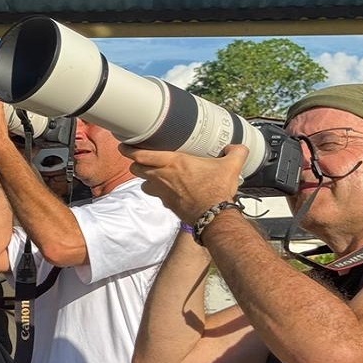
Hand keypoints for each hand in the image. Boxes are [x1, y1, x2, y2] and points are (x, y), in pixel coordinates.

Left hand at [120, 143, 248, 221]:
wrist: (214, 217)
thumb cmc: (218, 190)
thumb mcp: (231, 166)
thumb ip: (236, 152)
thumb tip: (238, 146)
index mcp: (174, 163)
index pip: (142, 155)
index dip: (130, 150)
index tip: (124, 145)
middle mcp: (163, 177)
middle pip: (137, 168)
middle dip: (135, 163)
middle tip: (138, 158)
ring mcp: (163, 192)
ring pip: (143, 183)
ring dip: (145, 179)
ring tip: (152, 174)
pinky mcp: (167, 204)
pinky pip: (156, 196)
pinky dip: (158, 192)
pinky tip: (167, 189)